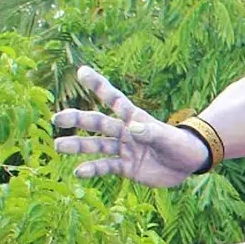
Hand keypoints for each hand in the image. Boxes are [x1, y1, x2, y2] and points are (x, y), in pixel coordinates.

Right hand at [52, 66, 209, 187]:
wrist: (187, 164)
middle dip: (77, 119)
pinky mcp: (126, 167)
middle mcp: (124, 131)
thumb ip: (151, 133)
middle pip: (98, 123)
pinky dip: (93, 169)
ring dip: (78, 146)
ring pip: (97, 146)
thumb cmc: (179, 144)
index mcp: (134, 118)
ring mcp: (123, 149)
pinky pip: (106, 167)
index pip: (114, 99)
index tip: (82, 71)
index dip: (99, 85)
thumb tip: (132, 128)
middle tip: (57, 118)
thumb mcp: (168, 138)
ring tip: (58, 145)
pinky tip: (78, 172)